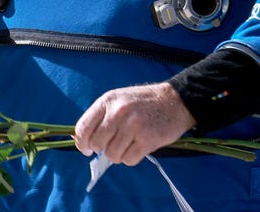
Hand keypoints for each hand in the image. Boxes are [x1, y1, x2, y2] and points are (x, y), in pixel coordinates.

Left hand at [74, 82, 195, 165]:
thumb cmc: (145, 102)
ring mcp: (134, 126)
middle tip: (117, 142)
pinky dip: (132, 157)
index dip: (82, 143)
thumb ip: (101, 117)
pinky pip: (129, 160)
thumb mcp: (120, 99)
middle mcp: (119, 112)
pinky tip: (140, 146)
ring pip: (112, 155)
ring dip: (120, 154)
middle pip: (97, 144)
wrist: (177, 100)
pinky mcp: (148, 139)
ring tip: (131, 143)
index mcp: (108, 101)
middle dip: (104, 148)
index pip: (83, 128)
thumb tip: (82, 142)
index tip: (87, 149)